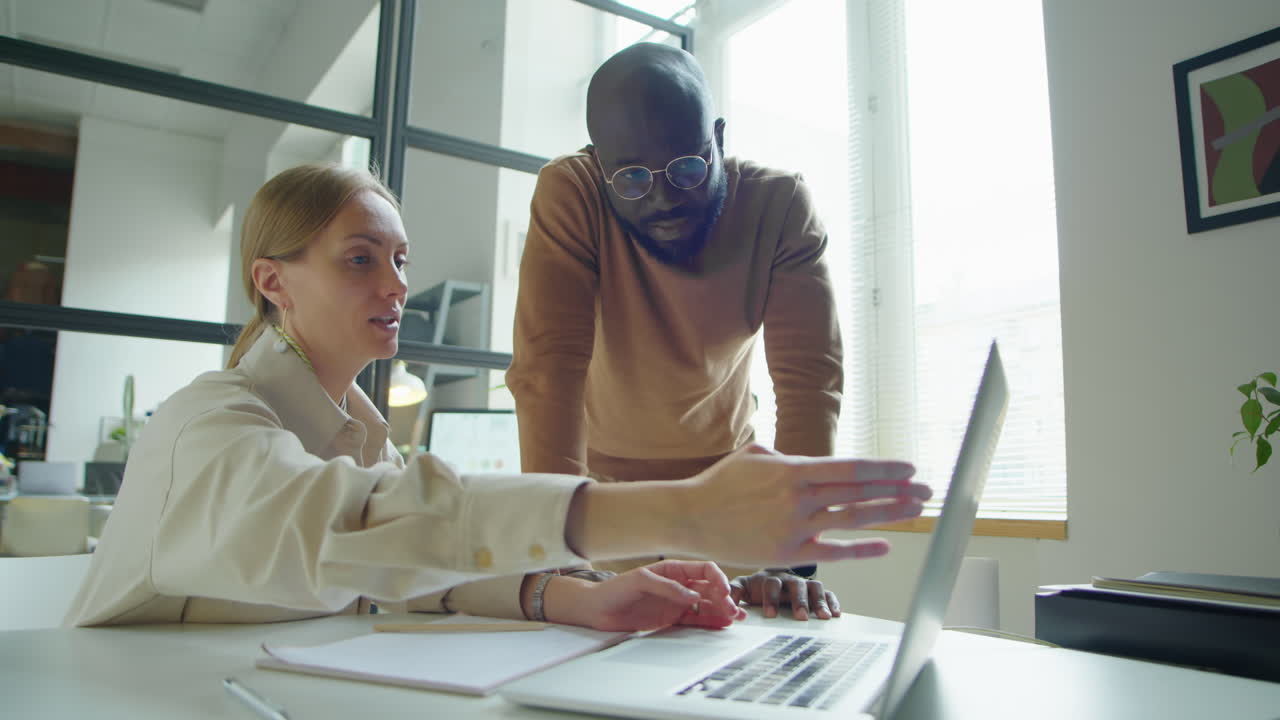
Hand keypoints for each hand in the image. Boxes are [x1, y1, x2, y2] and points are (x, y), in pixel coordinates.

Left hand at [544, 560, 747, 631]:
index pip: (703, 570)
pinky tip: (721, 625)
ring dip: (722, 610)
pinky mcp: (671, 618)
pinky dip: (709, 622)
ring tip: (735, 619)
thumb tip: (690, 595)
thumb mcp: (639, 581)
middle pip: (709, 589)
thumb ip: (666, 587)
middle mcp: (677, 585)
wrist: (596, 610)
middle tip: (731, 610)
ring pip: (706, 604)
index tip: (723, 591)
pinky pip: (695, 619)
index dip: (717, 578)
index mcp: (672, 569)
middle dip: (723, 597)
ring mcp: (676, 602)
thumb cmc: (613, 589)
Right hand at [564, 444, 929, 566]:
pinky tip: (884, 545)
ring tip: (915, 510)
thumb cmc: (722, 485)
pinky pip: (834, 551)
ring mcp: (795, 527)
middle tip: (925, 490)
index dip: (883, 469)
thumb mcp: (757, 456)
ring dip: (888, 514)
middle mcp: (798, 498)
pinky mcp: (788, 552)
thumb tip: (819, 467)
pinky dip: (862, 549)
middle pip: (859, 494)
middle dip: (897, 491)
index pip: (849, 469)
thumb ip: (791, 459)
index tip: (909, 468)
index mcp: (792, 470)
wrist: (690, 517)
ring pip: (852, 520)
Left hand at [729, 570, 839, 619]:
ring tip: (823, 617)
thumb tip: (728, 605)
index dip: (771, 598)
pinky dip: (833, 601)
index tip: (770, 615)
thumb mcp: (743, 587)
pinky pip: (828, 592)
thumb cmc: (756, 586)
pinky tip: (836, 614)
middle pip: (796, 585)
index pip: (771, 584)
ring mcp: (804, 584)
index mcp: (770, 578)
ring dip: (819, 601)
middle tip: (800, 617)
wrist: (770, 578)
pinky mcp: (815, 591)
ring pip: (815, 587)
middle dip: (799, 601)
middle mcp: (789, 579)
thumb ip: (734, 593)